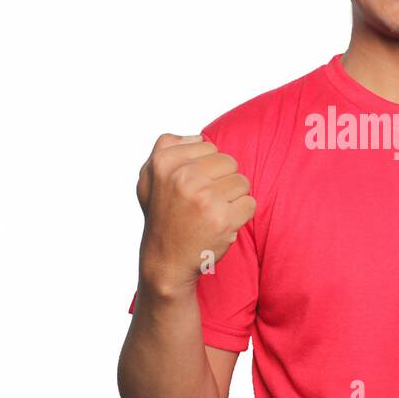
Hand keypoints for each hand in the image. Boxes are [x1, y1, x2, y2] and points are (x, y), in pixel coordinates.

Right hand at [136, 133, 255, 292]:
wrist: (166, 262)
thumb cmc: (162, 217)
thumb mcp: (148, 177)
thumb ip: (165, 148)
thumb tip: (197, 136)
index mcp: (164, 162)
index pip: (208, 146)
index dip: (205, 168)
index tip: (189, 188)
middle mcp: (182, 177)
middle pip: (229, 161)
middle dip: (222, 181)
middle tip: (203, 202)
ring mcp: (203, 198)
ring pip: (242, 181)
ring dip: (233, 199)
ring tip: (211, 213)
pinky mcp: (222, 218)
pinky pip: (250, 203)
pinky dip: (241, 216)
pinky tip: (221, 225)